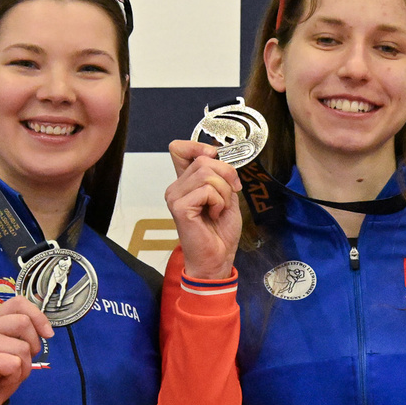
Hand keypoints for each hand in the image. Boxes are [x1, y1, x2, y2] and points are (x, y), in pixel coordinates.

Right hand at [0, 296, 53, 404]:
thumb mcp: (14, 346)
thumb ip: (23, 332)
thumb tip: (47, 330)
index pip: (18, 303)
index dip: (38, 316)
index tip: (48, 334)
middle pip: (23, 322)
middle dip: (34, 344)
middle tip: (23, 359)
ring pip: (22, 347)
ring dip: (25, 365)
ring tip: (10, 371)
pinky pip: (15, 364)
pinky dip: (16, 375)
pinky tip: (3, 378)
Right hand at [165, 139, 242, 279]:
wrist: (218, 258)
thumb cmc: (220, 232)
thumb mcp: (226, 196)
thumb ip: (220, 176)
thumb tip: (218, 158)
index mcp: (185, 183)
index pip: (179, 149)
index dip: (198, 145)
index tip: (215, 156)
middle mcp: (176, 188)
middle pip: (203, 160)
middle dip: (225, 174)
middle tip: (229, 194)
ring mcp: (175, 197)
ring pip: (207, 173)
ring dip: (223, 191)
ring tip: (219, 208)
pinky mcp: (180, 207)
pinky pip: (207, 190)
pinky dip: (219, 202)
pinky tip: (213, 215)